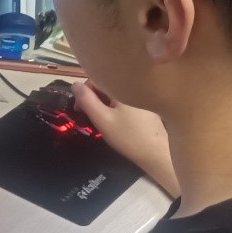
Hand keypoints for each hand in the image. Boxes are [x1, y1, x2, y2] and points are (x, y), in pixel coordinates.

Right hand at [73, 82, 179, 197]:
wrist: (157, 153)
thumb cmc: (128, 136)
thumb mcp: (102, 119)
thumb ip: (86, 101)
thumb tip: (74, 84)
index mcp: (123, 85)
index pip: (95, 79)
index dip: (83, 93)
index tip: (79, 109)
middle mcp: (133, 85)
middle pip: (106, 86)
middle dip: (93, 99)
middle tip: (89, 116)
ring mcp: (141, 95)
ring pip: (115, 94)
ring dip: (104, 103)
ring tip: (102, 121)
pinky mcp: (146, 104)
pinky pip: (125, 100)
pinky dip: (116, 107)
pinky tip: (117, 122)